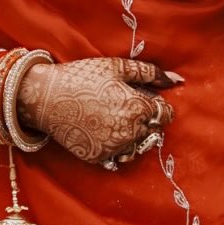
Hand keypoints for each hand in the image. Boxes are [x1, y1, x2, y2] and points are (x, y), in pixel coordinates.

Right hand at [17, 55, 180, 167]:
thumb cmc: (83, 76)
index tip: (141, 98)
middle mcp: (129, 132)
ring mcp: (113, 147)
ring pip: (138, 146)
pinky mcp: (99, 157)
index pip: (165, 114)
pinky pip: (119, 157)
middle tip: (123, 106)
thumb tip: (177, 80)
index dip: (156, 104)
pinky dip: (116, 146)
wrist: (46, 97)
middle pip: (153, 130)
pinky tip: (102, 130)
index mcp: (137, 108)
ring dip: (133, 135)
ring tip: (113, 119)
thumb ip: (151, 73)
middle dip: (145, 120)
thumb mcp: (117, 67)